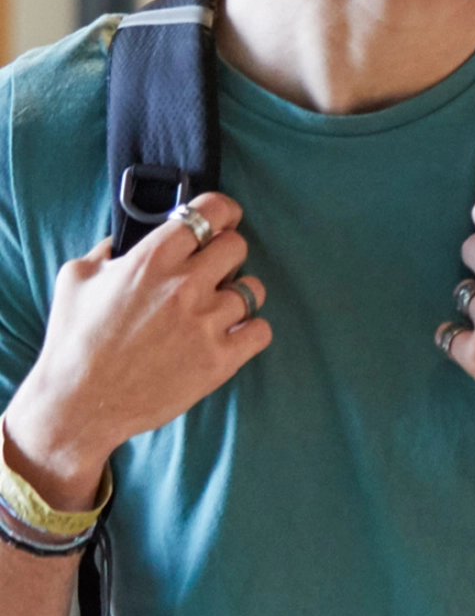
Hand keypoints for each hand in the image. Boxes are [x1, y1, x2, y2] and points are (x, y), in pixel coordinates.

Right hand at [7, 193, 270, 506]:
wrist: (77, 403)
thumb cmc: (73, 341)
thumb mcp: (76, 279)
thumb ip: (108, 250)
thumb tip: (126, 237)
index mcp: (151, 260)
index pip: (210, 212)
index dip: (223, 212)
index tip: (224, 219)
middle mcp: (184, 286)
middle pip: (238, 247)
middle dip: (226, 255)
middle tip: (212, 271)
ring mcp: (206, 324)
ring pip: (253, 289)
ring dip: (237, 295)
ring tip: (214, 308)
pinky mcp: (220, 359)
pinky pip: (261, 330)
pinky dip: (250, 331)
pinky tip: (229, 334)